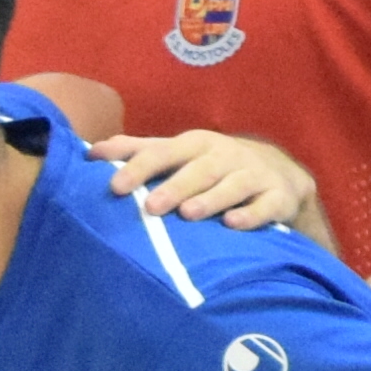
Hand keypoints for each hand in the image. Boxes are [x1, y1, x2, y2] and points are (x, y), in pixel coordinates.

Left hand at [97, 127, 320, 234]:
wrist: (278, 174)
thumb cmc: (212, 166)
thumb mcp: (178, 154)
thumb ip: (138, 152)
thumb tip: (91, 152)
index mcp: (194, 145)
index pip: (163, 152)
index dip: (139, 167)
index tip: (115, 187)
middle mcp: (224, 156)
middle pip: (198, 169)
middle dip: (175, 187)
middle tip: (151, 207)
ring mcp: (253, 175)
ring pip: (232, 186)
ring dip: (210, 199)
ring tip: (188, 214)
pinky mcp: (277, 197)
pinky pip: (265, 206)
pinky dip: (251, 215)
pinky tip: (233, 225)